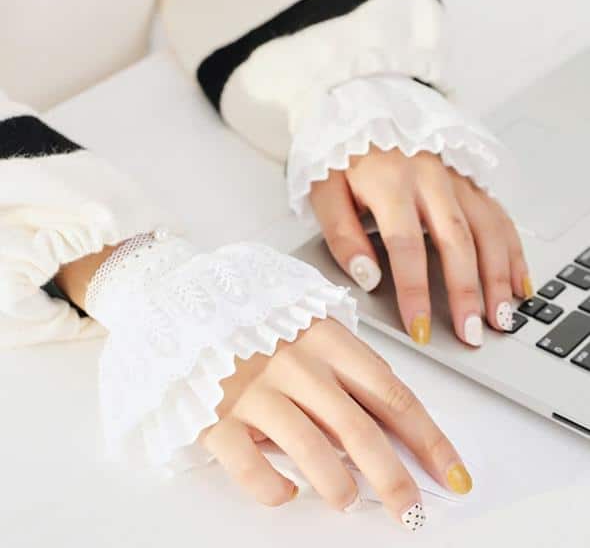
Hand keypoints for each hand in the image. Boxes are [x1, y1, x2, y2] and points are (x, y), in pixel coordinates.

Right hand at [200, 318, 471, 527]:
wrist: (182, 308)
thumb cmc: (257, 324)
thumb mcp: (309, 330)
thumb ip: (347, 368)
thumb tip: (389, 426)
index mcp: (325, 338)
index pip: (391, 394)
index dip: (429, 438)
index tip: (451, 473)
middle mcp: (295, 363)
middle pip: (359, 429)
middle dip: (393, 478)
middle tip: (411, 512)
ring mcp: (254, 390)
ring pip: (311, 451)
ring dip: (338, 487)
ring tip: (347, 500)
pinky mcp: (216, 418)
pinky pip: (252, 470)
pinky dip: (275, 490)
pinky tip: (286, 493)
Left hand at [310, 146, 531, 346]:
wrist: (362, 106)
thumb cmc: (341, 153)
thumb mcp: (324, 190)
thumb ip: (342, 234)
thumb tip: (367, 277)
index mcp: (390, 185)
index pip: (406, 248)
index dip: (415, 293)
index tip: (420, 328)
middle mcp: (430, 181)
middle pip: (456, 243)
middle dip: (466, 293)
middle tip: (472, 333)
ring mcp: (454, 179)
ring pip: (486, 231)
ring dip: (497, 277)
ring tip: (501, 316)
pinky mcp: (468, 180)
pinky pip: (498, 216)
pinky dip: (512, 250)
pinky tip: (518, 280)